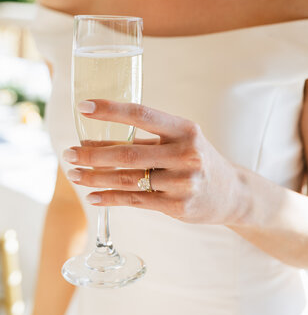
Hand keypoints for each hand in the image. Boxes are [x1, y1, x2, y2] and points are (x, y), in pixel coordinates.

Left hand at [63, 100, 244, 224]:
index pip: (143, 114)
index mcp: (186, 130)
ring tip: (74, 174)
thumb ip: (142, 140)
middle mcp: (186, 155)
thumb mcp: (179, 141)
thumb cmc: (197, 159)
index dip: (112, 110)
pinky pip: (136, 202)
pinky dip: (110, 198)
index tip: (84, 108)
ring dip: (96, 177)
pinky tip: (93, 195)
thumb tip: (92, 142)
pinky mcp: (178, 206)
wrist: (232, 193)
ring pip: (128, 180)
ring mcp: (183, 183)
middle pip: (129, 153)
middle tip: (68, 154)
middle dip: (93, 154)